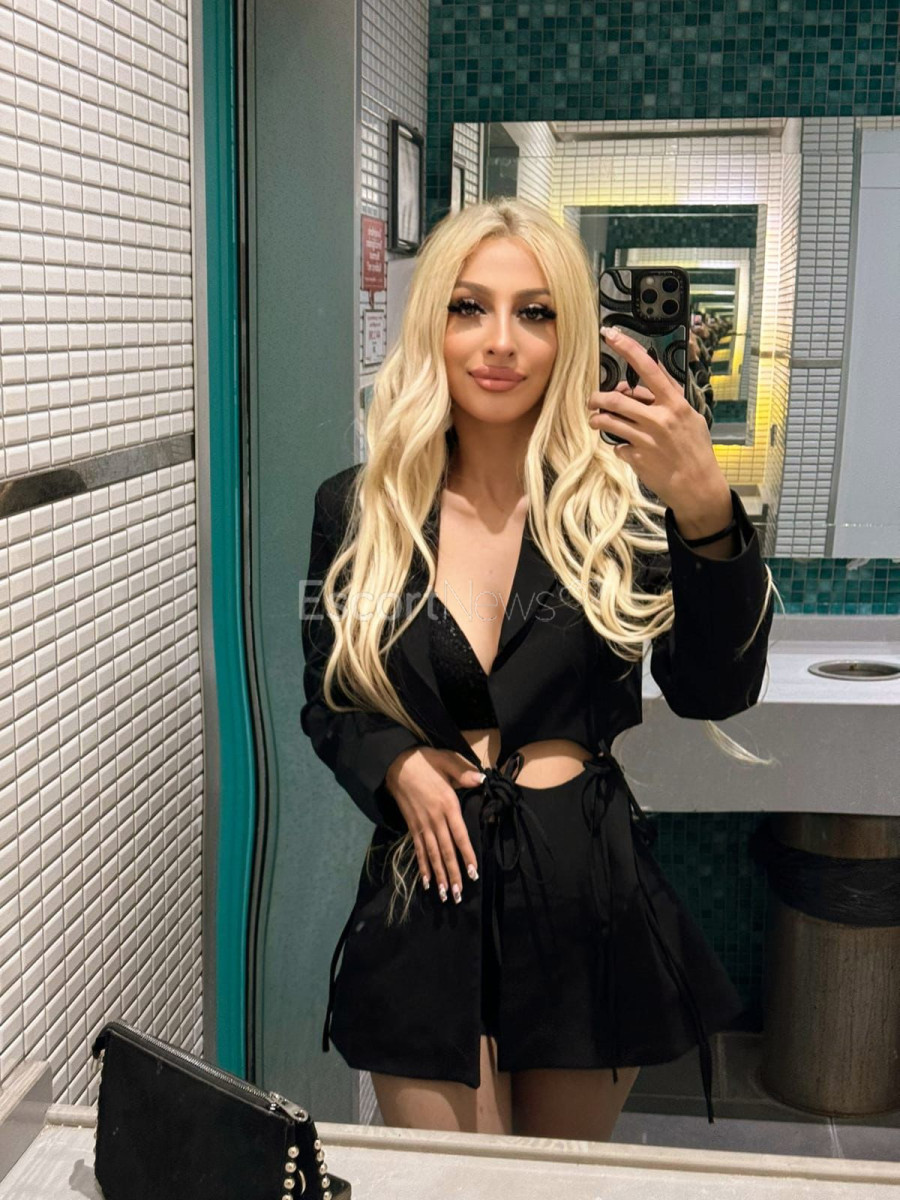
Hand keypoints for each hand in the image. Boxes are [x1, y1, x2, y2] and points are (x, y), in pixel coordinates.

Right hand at [384, 747, 483, 902]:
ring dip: (439, 876)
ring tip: (445, 894)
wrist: (396, 764)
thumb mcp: (446, 761)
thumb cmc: (425, 761)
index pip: (460, 835)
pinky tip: (427, 882)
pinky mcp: (412, 826)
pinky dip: (422, 866)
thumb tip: (482, 780)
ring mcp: (422, 825)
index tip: (473, 873)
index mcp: (447, 804)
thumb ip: (464, 773)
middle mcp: (435, 819)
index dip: (466, 855)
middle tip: (459, 895)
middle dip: (453, 874)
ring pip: (432, 855)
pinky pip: (418, 850)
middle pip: (445, 851)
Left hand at [588, 325, 725, 515]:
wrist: (697, 485)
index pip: (649, 368)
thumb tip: (641, 382)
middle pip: (616, 399)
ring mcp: (646, 440)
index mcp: (675, 404)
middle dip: (598, 398)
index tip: (610, 333)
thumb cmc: (695, 449)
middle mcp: (659, 419)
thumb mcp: (689, 417)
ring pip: (608, 421)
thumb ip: (666, 398)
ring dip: (598, 418)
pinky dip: (617, 445)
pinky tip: (625, 447)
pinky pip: (617, 445)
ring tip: (597, 419)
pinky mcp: (636, 458)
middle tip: (593, 400)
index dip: (628, 348)